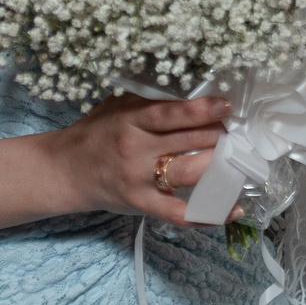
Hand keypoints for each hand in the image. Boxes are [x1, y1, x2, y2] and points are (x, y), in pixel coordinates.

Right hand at [49, 92, 229, 224]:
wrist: (65, 170)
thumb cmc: (97, 133)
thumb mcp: (119, 107)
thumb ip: (152, 100)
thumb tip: (196, 91)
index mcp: (131, 121)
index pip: (170, 114)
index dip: (202, 110)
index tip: (226, 107)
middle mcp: (136, 149)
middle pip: (188, 142)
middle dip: (220, 136)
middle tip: (241, 132)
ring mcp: (139, 179)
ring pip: (189, 173)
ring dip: (219, 166)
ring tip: (240, 159)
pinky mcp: (142, 204)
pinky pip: (179, 212)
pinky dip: (208, 213)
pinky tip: (234, 208)